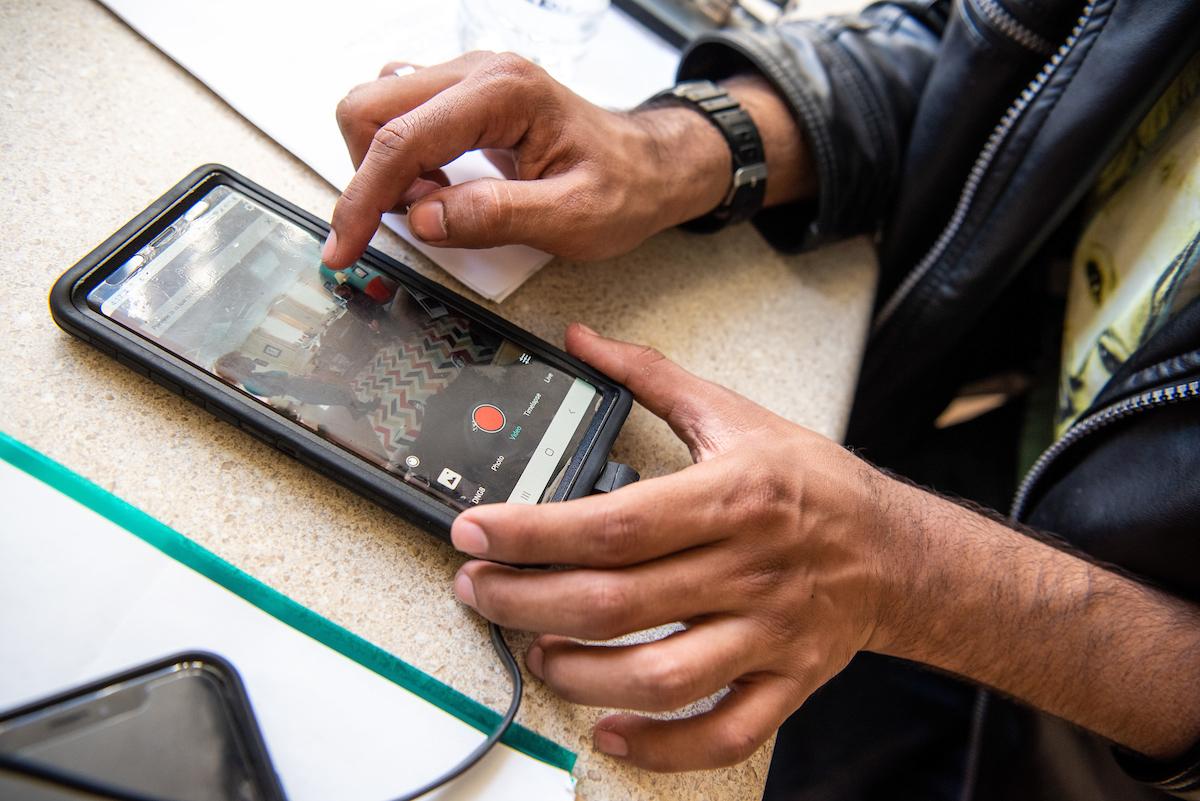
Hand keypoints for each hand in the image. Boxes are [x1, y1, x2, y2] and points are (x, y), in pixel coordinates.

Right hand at [324, 52, 731, 266]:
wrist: (649, 168)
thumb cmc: (623, 187)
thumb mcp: (572, 217)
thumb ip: (495, 216)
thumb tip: (423, 218)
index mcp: (504, 93)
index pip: (403, 139)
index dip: (363, 199)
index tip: (344, 248)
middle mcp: (478, 72)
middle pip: (370, 108)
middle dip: (371, 176)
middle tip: (415, 221)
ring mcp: (468, 80)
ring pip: (377, 110)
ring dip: (386, 168)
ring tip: (437, 205)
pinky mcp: (463, 98)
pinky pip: (402, 118)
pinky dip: (402, 160)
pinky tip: (439, 189)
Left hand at [449, 324, 890, 770]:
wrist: (899, 551)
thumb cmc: (813, 484)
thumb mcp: (736, 415)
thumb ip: (653, 377)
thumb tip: (585, 341)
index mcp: (733, 496)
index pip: (613, 523)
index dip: (532, 533)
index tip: (475, 532)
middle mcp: (749, 568)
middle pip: (616, 602)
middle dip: (526, 602)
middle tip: (478, 591)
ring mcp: (768, 633)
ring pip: (661, 676)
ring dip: (580, 674)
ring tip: (536, 652)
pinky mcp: (785, 681)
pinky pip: (724, 732)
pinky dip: (662, 746)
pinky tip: (609, 729)